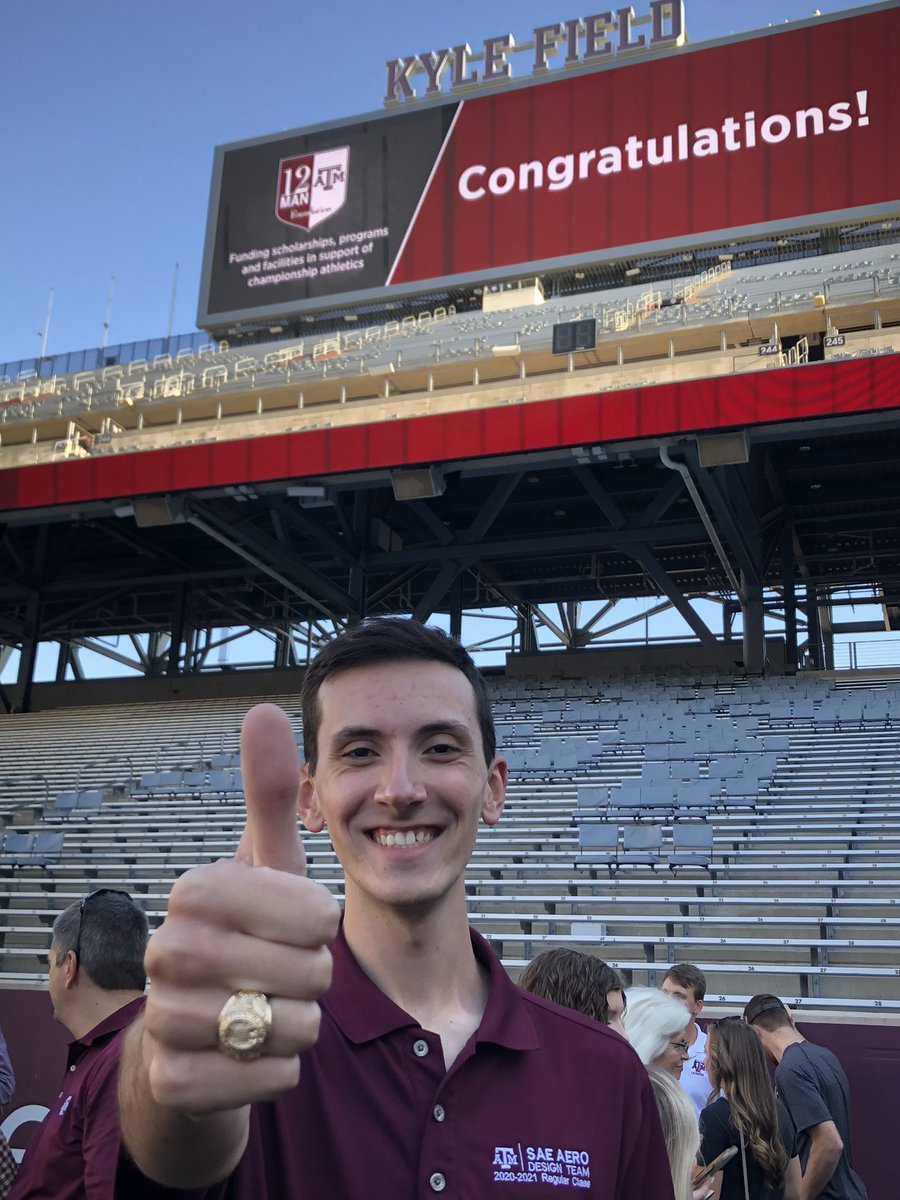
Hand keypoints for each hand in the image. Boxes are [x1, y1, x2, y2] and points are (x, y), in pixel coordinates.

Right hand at [141, 704, 340, 1113]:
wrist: (198, 1029)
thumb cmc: (245, 933)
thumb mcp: (266, 864)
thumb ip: (269, 793)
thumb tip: (261, 709)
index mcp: (196, 889)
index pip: (312, 912)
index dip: (322, 925)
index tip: (300, 924)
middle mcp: (167, 949)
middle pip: (308, 974)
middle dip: (317, 979)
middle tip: (288, 972)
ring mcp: (162, 1018)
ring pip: (290, 1030)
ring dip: (302, 1026)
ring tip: (271, 1009)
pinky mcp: (172, 1080)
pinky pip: (271, 1080)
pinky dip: (283, 1069)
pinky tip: (255, 1050)